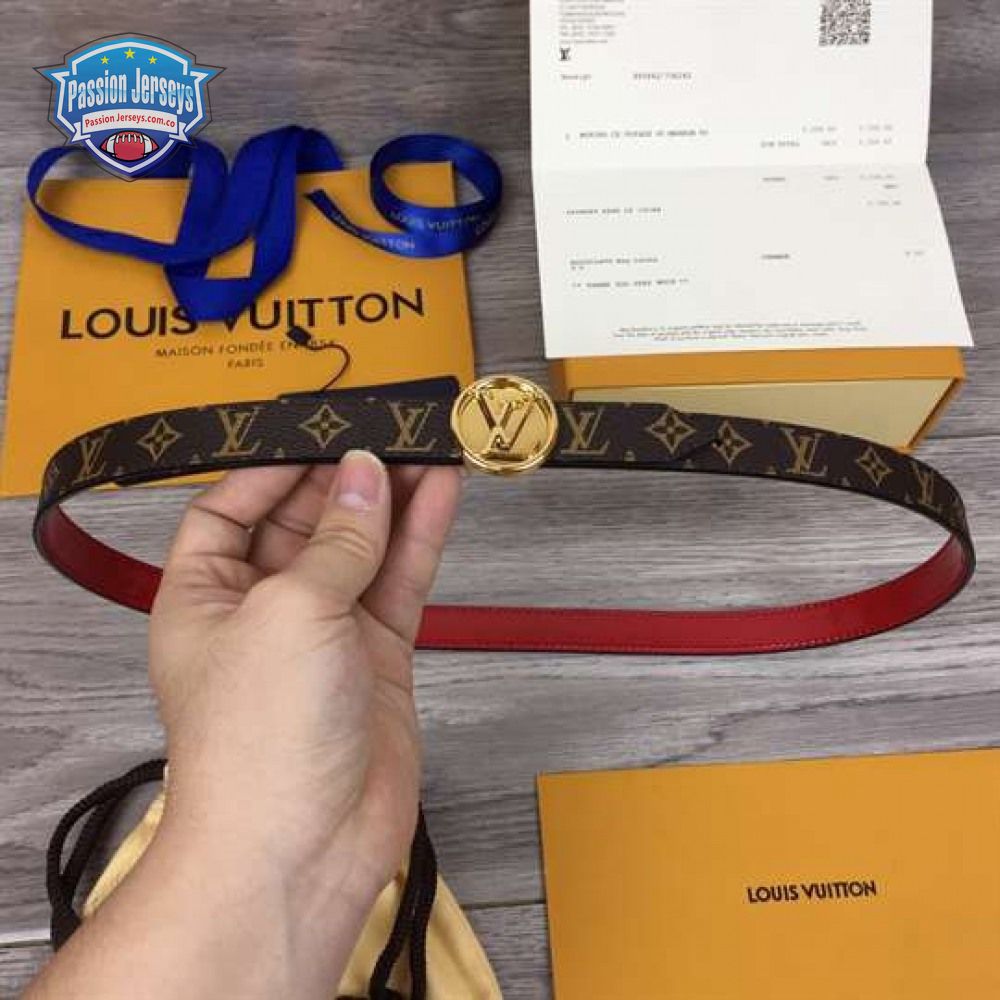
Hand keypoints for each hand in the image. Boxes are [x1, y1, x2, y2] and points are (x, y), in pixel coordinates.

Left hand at [149, 452, 462, 909]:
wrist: (305, 845)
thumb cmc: (258, 744)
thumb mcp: (289, 612)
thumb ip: (337, 541)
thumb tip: (366, 478)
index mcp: (204, 596)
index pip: (229, 511)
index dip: (271, 470)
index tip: (320, 436)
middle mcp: (262, 611)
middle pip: (304, 524)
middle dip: (344, 479)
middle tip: (389, 434)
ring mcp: (325, 634)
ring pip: (361, 548)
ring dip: (392, 501)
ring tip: (428, 449)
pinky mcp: (376, 657)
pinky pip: (399, 582)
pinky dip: (420, 538)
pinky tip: (441, 495)